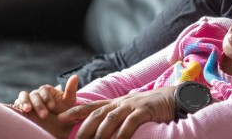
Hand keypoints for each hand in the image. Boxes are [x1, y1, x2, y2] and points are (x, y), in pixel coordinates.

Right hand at [14, 75, 78, 117]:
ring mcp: (27, 100)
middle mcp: (36, 93)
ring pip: (23, 96)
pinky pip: (16, 104)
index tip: (52, 107)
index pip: (44, 90)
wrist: (55, 121)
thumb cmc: (62, 110)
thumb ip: (70, 89)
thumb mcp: (68, 101)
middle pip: (34, 95)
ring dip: (25, 102)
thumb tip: (75, 76)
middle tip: (44, 115)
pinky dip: (17, 106)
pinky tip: (21, 112)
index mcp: (46, 90)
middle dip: (39, 105)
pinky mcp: (21, 107)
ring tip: (27, 110)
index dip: (47, 98)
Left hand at [58, 86, 176, 138]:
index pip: (91, 106)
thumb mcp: (129, 109)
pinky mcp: (144, 111)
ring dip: (101, 133)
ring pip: (110, 118)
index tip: (61, 118)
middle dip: (84, 128)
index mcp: (114, 102)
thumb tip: (102, 128)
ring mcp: (131, 106)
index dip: (75, 111)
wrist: (171, 97)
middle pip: (97, 114)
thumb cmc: (149, 107)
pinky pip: (130, 123)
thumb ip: (116, 115)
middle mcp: (120, 103)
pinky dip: (122, 133)